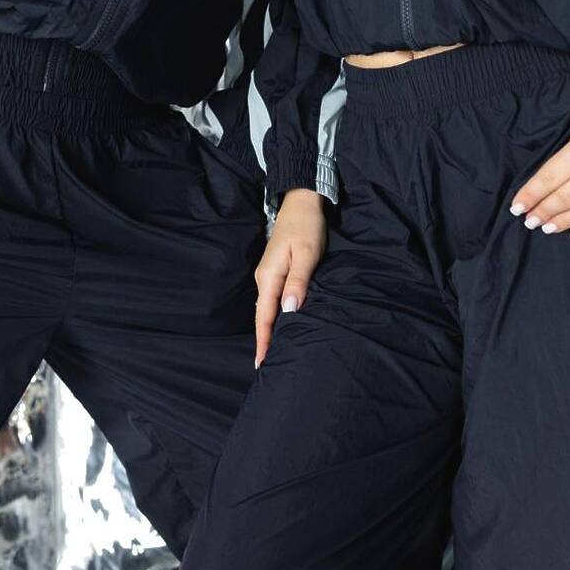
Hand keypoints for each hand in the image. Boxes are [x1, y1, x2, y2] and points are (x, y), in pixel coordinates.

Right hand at [254, 189, 326, 368]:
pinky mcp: (275, 270)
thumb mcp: (307, 254)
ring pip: (267, 308)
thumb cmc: (307, 227)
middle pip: (263, 315)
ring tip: (274, 352)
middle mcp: (264, 278)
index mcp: (269, 276)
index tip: (262, 364)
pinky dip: (274, 316)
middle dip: (265, 341)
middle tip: (269, 367)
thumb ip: (298, 282)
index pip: (265, 316)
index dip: (264, 341)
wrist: (300, 202)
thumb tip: (288, 310)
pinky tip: (280, 324)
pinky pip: (272, 299)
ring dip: (270, 329)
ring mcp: (268, 274)